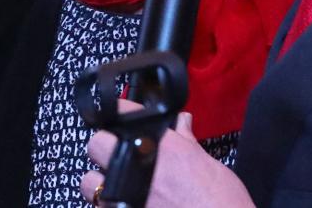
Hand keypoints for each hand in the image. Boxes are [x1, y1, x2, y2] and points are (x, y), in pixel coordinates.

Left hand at [80, 105, 254, 207]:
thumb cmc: (221, 202)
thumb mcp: (207, 165)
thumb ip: (186, 142)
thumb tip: (182, 123)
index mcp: (159, 145)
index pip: (124, 113)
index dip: (123, 115)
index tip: (124, 120)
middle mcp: (135, 167)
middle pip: (97, 145)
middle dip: (105, 149)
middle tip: (120, 158)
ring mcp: (122, 197)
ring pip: (90, 183)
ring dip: (100, 185)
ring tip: (119, 191)